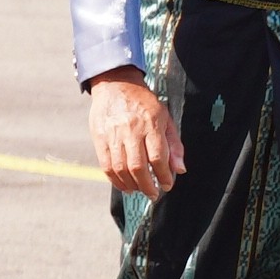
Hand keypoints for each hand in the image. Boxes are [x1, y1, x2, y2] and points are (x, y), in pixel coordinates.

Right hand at [85, 71, 183, 196]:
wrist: (115, 84)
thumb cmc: (144, 103)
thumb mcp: (165, 118)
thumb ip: (174, 144)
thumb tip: (180, 169)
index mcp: (150, 124)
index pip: (157, 157)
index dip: (164, 175)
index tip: (168, 184)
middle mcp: (131, 130)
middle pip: (138, 166)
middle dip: (147, 186)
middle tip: (154, 194)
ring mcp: (113, 134)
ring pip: (121, 168)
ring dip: (132, 185)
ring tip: (139, 190)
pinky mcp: (99, 138)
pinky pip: (106, 165)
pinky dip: (115, 180)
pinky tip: (124, 185)